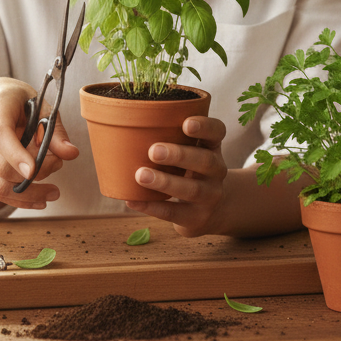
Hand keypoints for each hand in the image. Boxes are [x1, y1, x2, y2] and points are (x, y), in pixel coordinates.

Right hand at [0, 77, 78, 211]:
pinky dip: (17, 200)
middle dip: (35, 175)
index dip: (16, 155)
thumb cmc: (16, 102)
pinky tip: (37, 199)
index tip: (33, 171)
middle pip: (1, 166)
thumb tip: (71, 153)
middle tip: (58, 167)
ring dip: (29, 194)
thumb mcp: (40, 106)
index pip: (0, 135)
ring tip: (53, 192)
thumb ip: (54, 130)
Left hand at [124, 115, 227, 236]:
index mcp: (212, 147)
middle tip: (153, 151)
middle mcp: (217, 170)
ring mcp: (210, 196)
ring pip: (192, 189)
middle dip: (179, 155)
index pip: (217, 131)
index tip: (186, 123)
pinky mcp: (197, 218)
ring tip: (141, 175)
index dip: (205, 126)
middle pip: (205, 160)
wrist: (212, 210)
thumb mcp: (190, 151)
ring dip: (165, 182)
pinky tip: (133, 200)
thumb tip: (123, 122)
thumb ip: (170, 137)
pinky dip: (152, 207)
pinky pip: (175, 212)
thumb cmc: (189, 170)